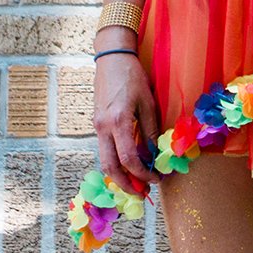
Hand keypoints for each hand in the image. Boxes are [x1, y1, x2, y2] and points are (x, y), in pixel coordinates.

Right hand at [93, 53, 157, 197]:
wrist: (111, 59)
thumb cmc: (132, 77)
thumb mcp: (148, 103)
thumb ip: (150, 131)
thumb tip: (154, 155)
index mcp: (118, 121)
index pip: (128, 159)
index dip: (142, 174)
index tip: (156, 180)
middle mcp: (103, 127)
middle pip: (109, 167)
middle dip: (125, 184)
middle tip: (141, 193)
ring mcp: (97, 126)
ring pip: (104, 160)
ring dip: (119, 176)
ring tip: (136, 183)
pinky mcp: (97, 124)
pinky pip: (104, 149)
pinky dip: (115, 162)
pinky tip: (128, 165)